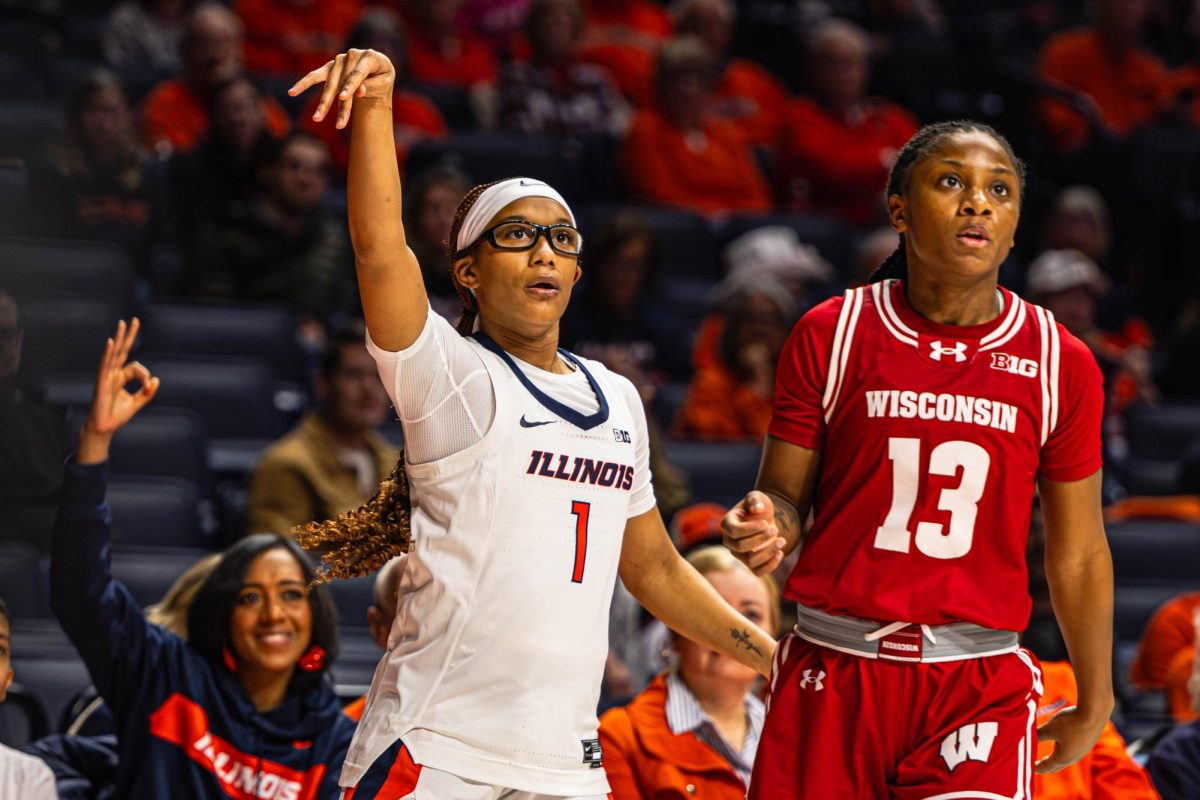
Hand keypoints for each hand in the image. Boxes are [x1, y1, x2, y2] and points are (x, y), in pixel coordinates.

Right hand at [79, 319, 157, 462]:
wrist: (105, 428)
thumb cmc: (117, 415)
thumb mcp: (137, 403)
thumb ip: (148, 392)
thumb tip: (157, 379)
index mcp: (120, 377)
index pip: (136, 367)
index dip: (145, 375)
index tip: (149, 385)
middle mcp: (113, 373)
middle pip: (122, 350)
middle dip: (129, 336)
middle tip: (134, 320)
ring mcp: (106, 376)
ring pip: (113, 354)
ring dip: (119, 338)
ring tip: (122, 324)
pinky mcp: (102, 382)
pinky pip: (105, 365)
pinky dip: (108, 353)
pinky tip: (111, 342)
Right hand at [289, 49, 395, 128]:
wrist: (377, 68)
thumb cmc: (382, 76)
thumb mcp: (386, 80)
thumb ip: (375, 85)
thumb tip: (359, 91)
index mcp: (369, 56)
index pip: (358, 73)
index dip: (351, 85)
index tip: (344, 97)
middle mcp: (352, 55)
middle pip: (343, 83)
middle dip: (340, 104)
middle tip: (339, 125)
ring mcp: (339, 61)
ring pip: (330, 85)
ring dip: (324, 104)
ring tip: (317, 119)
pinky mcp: (329, 67)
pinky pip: (314, 76)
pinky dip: (303, 84)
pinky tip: (292, 92)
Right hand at [721, 491, 785, 575]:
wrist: (766, 519)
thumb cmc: (759, 506)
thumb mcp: (757, 497)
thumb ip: (755, 499)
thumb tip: (756, 509)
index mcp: (727, 523)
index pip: (734, 531)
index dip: (751, 529)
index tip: (766, 523)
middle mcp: (729, 541)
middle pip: (741, 547)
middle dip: (761, 539)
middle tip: (775, 530)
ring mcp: (739, 554)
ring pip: (750, 561)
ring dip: (768, 552)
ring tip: (782, 540)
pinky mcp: (750, 564)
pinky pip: (758, 572)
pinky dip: (770, 565)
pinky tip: (780, 553)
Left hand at [1035, 705, 1106, 772]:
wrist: (1094, 714)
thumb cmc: (1070, 722)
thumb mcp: (1050, 728)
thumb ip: (1038, 735)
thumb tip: (1025, 738)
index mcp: (1063, 757)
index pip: (1046, 766)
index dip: (1036, 768)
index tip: (1029, 769)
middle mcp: (1074, 758)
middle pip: (1056, 766)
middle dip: (1045, 767)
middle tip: (1035, 768)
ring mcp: (1082, 751)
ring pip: (1066, 760)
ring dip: (1055, 761)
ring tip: (1047, 759)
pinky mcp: (1087, 743)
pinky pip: (1073, 753)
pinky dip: (1064, 754)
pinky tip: (1062, 747)